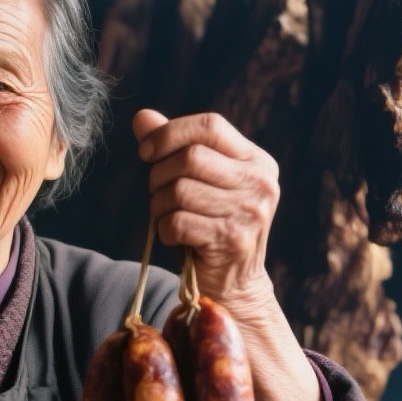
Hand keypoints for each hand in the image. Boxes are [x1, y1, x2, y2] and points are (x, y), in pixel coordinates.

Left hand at [134, 108, 280, 311]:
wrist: (234, 283)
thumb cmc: (210, 223)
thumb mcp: (198, 181)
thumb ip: (173, 147)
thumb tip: (141, 117)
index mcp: (256, 160)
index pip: (210, 125)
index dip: (169, 133)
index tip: (146, 153)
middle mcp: (259, 182)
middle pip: (190, 157)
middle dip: (159, 174)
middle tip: (158, 191)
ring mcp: (249, 212)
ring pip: (179, 191)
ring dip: (158, 205)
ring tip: (166, 215)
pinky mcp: (232, 241)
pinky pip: (177, 222)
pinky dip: (163, 230)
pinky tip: (174, 237)